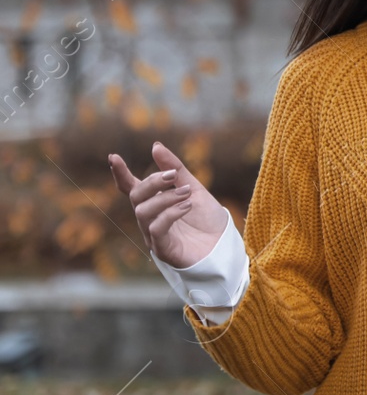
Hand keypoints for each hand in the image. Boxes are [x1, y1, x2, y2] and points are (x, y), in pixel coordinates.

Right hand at [109, 142, 230, 267]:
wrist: (225, 245)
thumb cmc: (208, 219)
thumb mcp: (194, 188)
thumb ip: (175, 169)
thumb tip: (155, 146)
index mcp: (155, 203)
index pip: (132, 187)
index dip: (121, 174)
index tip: (113, 157)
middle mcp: (150, 218)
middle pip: (136, 196)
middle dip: (152, 182)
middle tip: (173, 175)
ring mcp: (153, 234)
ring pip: (143, 211)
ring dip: (165, 198)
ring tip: (186, 193)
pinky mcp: (163, 248)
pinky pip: (156, 228)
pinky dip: (170, 213)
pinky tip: (186, 206)